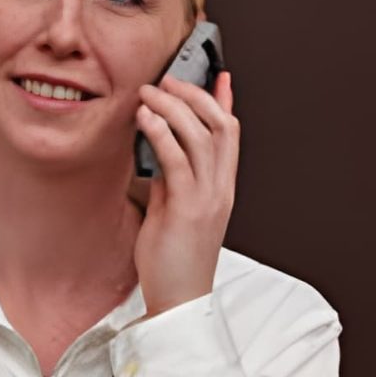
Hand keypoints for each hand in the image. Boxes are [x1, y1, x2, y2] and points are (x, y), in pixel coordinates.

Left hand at [133, 69, 238, 316]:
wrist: (178, 301)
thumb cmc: (172, 261)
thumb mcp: (174, 210)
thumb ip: (172, 180)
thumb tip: (159, 150)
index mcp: (222, 190)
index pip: (230, 135)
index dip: (224, 102)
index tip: (217, 75)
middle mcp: (221, 190)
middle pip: (221, 126)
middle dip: (194, 95)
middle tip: (166, 81)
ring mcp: (207, 199)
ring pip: (201, 136)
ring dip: (173, 108)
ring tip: (148, 94)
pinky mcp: (187, 209)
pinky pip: (177, 160)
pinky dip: (161, 132)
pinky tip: (145, 119)